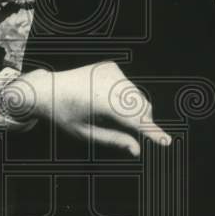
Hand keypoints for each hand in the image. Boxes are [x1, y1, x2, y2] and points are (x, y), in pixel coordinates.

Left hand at [12, 62, 171, 155]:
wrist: (48, 88)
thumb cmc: (64, 115)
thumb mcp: (84, 133)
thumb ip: (112, 140)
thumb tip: (136, 149)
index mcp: (98, 101)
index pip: (132, 119)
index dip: (151, 132)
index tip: (166, 142)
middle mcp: (108, 82)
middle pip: (141, 107)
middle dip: (142, 122)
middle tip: (128, 135)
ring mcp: (111, 71)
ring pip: (138, 97)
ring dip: (134, 110)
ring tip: (107, 114)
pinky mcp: (112, 66)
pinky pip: (129, 87)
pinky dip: (126, 97)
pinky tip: (105, 100)